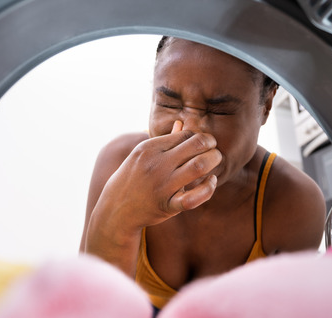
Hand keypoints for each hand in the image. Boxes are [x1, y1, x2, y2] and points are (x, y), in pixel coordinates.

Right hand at [95, 120, 221, 235]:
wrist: (116, 207)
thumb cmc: (134, 177)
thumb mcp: (143, 155)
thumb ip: (166, 140)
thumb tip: (181, 123)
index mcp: (150, 148)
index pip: (186, 134)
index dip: (201, 137)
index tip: (205, 143)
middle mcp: (157, 164)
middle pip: (196, 145)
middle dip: (212, 145)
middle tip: (214, 151)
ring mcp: (162, 186)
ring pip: (198, 166)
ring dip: (214, 161)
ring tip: (215, 162)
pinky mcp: (167, 206)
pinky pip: (193, 198)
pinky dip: (208, 189)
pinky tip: (211, 182)